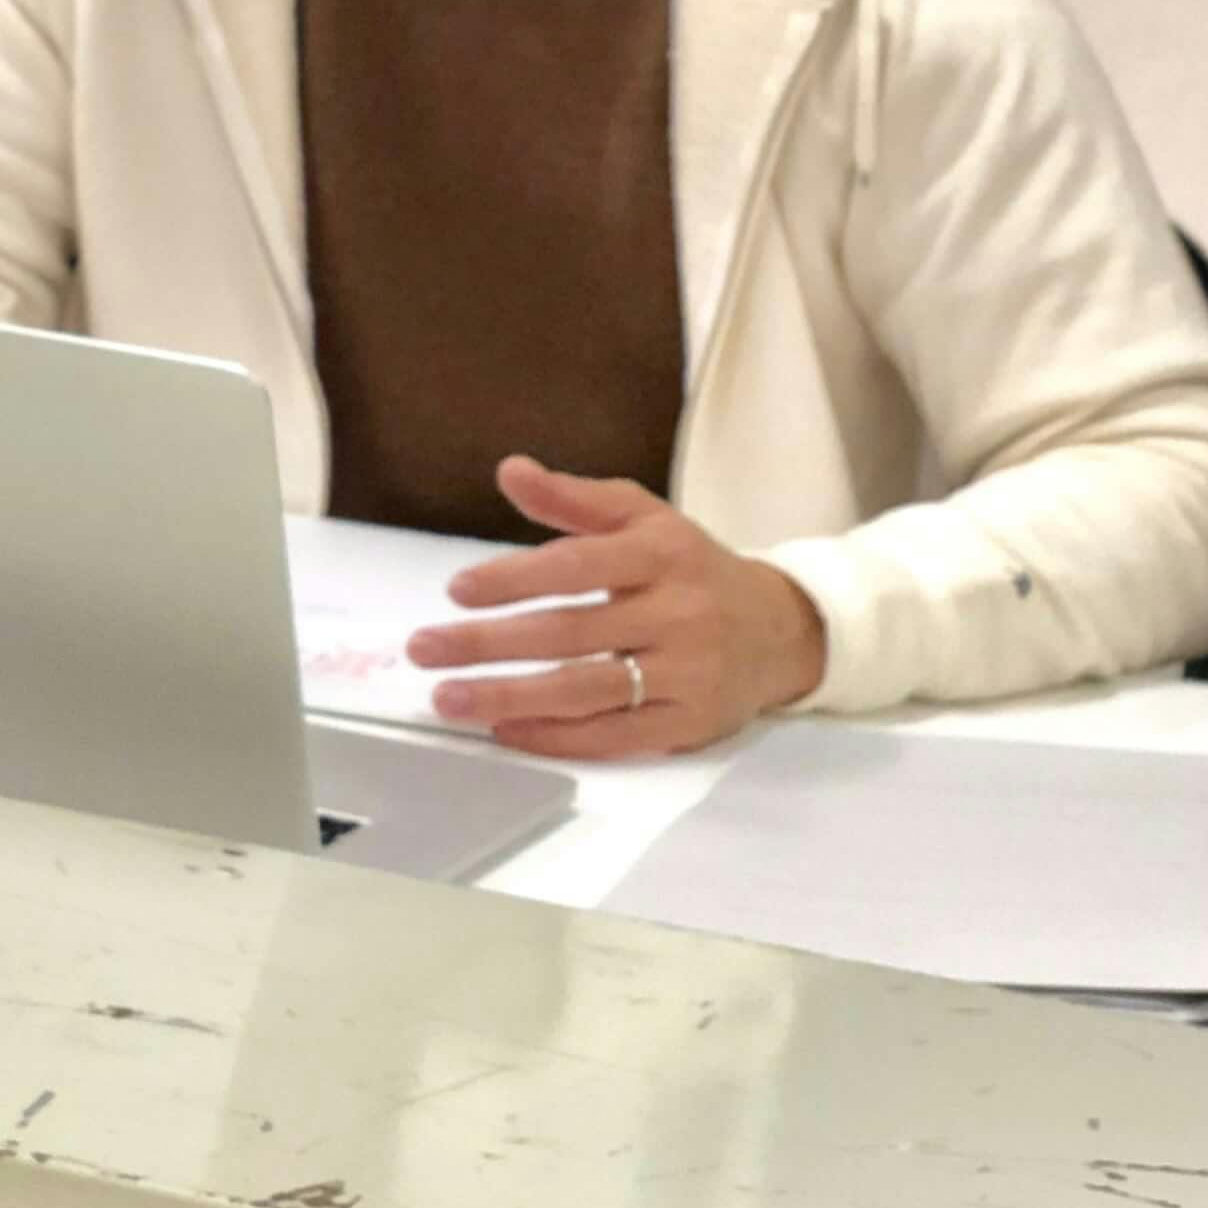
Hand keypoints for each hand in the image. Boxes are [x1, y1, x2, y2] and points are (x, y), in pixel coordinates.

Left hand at [405, 457, 827, 757]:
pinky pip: (614, 736)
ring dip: (509, 698)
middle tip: (424, 649)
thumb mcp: (644, 518)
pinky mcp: (689, 725)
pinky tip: (504, 730)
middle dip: (489, 644)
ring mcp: (687, 674)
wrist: (782, 629)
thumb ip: (574, 498)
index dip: (514, 578)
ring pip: (586, 690)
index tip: (457, 590)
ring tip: (448, 698)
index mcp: (662, 555)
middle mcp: (678, 615)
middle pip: (570, 634)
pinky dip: (555, 736)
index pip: (579, 567)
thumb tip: (510, 471)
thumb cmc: (690, 568)